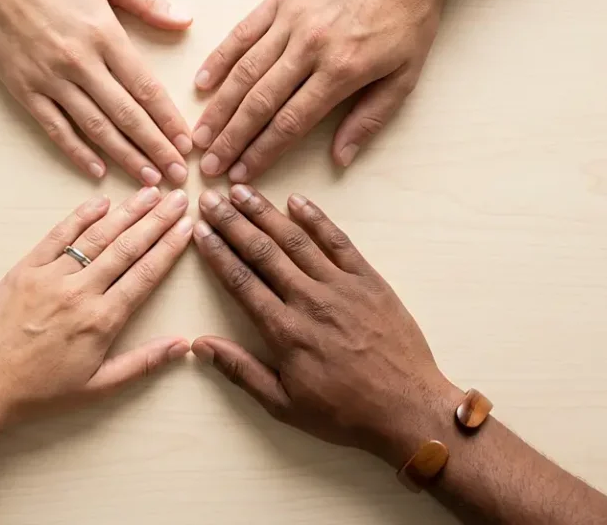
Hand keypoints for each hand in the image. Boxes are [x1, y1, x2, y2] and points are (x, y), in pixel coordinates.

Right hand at [0, 0, 194, 184]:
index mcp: (103, 33)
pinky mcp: (23, 88)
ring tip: (148, 180)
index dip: (169, 118)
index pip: (145, 86)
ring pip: (95, 127)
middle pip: (126, 114)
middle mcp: (79, 61)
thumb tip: (185, 19)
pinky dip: (76, 151)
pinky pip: (54, 127)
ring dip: (124, 156)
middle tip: (178, 175)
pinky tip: (96, 170)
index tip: (187, 143)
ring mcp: (49, 78)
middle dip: (155, 148)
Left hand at [0, 187, 193, 475]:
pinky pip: (58, 236)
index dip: (169, 247)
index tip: (187, 226)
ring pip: (96, 236)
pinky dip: (80, 217)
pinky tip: (101, 202)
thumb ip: (144, 362)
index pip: (145, 273)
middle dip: (156, 220)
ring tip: (149, 193)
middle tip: (178, 198)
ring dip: (126, 212)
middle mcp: (80, 292)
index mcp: (102, 320)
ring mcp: (51, 277)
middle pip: (127, 247)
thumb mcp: (99, 385)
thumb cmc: (43, 390)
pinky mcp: (25, 269)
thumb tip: (183, 345)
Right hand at [190, 185, 458, 466]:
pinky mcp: (370, 281)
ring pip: (296, 240)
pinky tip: (296, 202)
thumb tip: (201, 345)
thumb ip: (241, 371)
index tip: (199, 231)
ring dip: (266, 213)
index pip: (241, 281)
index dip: (217, 253)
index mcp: (285, 331)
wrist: (407, 408)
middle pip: (263, 252)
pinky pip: (338, 242)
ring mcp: (342, 286)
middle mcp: (309, 300)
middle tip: (210, 199)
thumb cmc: (345, 413)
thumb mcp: (284, 404)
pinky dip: (316, 219)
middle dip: (233, 222)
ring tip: (242, 192)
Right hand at [191, 0, 449, 181]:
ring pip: (245, 70)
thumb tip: (340, 158)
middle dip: (230, 139)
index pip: (291, 122)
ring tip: (199, 134)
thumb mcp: (406, 75)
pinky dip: (219, 59)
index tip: (240, 175)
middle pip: (260, 102)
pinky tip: (202, 84)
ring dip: (219, 107)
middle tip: (208, 166)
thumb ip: (370, 118)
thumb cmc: (410, 17)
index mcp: (343, 71)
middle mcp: (311, 46)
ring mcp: (291, 19)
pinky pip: (243, 32)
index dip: (261, 152)